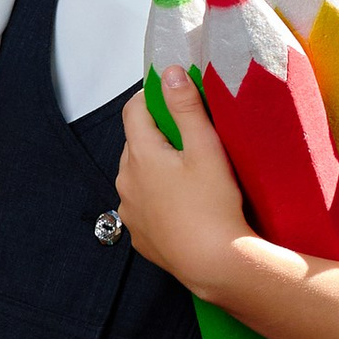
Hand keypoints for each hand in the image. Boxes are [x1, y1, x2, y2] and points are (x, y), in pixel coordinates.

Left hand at [115, 64, 250, 294]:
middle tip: (188, 135)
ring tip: (188, 172)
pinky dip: (157, 198)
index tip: (169, 93)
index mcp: (140, 155)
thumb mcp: (206, 149)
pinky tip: (182, 203)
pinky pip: (143, 206)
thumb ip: (186, 108)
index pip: (134, 111)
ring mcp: (129, 211)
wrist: (213, 264)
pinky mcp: (139, 235)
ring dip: (155, 168)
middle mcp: (125, 181)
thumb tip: (169, 74)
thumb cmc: (213, 206)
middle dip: (157, 134)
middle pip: (135, 144)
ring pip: (137, 176)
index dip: (150, 96)